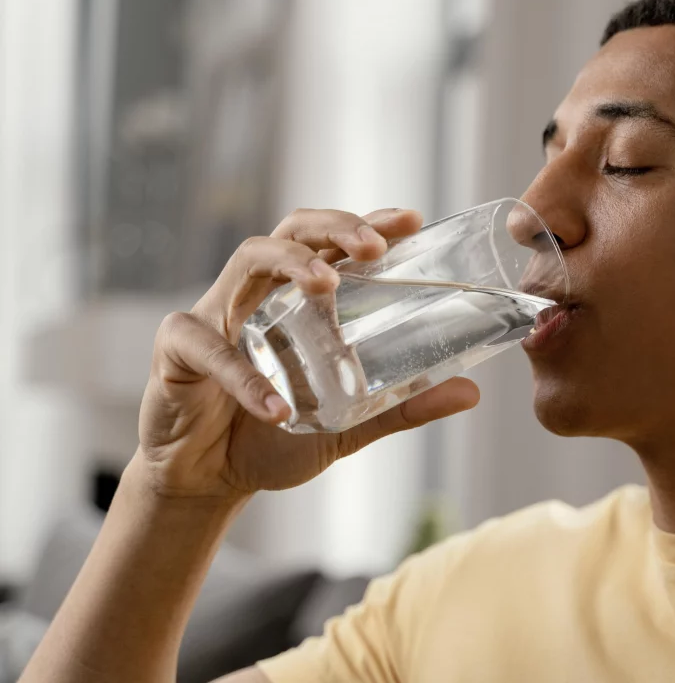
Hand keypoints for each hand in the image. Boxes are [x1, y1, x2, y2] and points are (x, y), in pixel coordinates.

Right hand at [136, 208, 480, 499]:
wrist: (208, 480)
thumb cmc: (274, 437)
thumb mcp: (349, 422)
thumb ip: (402, 405)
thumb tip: (470, 392)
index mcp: (298, 299)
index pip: (333, 244)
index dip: (368, 223)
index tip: (411, 220)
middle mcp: (259, 293)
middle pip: (293, 231)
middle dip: (335, 227)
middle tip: (372, 247)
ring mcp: (216, 313)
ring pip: (248, 259)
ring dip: (290, 264)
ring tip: (327, 286)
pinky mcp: (178, 350)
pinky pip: (210, 349)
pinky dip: (245, 377)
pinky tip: (277, 407)